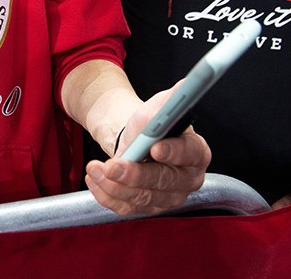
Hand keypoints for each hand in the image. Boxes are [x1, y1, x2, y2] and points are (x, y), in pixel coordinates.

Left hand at [85, 88, 211, 215]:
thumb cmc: (149, 127)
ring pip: (142, 198)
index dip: (173, 152)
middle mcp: (187, 179)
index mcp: (197, 152)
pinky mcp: (147, 207)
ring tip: (94, 167)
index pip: (190, 154)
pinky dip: (106, 194)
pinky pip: (126, 207)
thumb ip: (171, 99)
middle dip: (135, 174)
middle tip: (112, 165)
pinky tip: (94, 179)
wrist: (134, 143)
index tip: (154, 147)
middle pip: (164, 181)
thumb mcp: (157, 108)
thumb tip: (187, 83)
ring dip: (113, 184)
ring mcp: (168, 198)